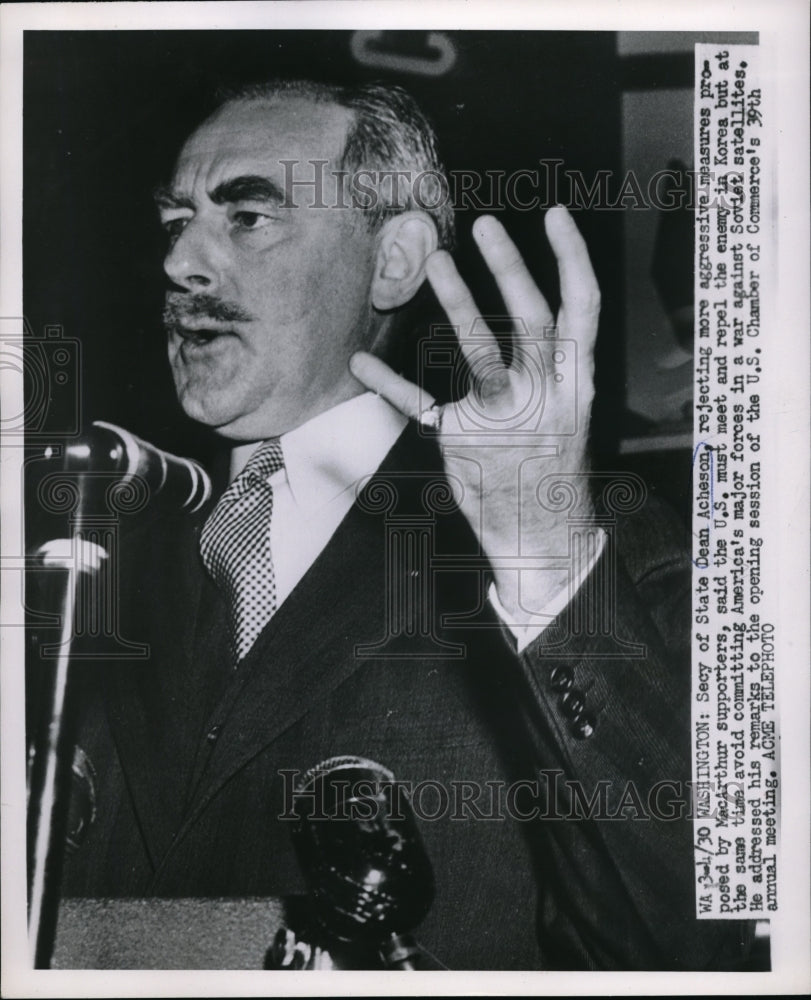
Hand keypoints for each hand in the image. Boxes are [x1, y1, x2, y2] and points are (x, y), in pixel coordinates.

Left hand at [350, 206, 599, 623]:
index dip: (571, 259)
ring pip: (482, 353)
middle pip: (532, 321)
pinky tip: (363, 362)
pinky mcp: (463, 442)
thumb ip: (554, 365)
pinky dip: (389, 383)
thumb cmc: (552, 464)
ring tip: (434, 262)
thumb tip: (533, 309)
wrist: (542, 537)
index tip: (554, 215)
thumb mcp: (570, 411)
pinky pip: (421, 406)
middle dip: (510, 269)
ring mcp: (504, 420)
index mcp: (577, 383)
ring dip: (458, 303)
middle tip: (484, 225)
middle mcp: (545, 396)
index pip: (583, 310)